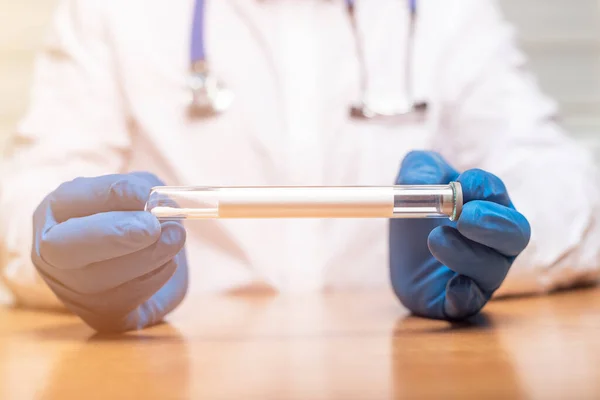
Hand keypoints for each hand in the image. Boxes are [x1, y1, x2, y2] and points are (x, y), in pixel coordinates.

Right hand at [32, 172, 187, 332]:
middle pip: (65, 249)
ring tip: (175, 237)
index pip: (66, 202)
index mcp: (53, 213)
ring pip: (103, 278)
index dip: (106, 197)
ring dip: (150, 255)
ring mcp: (72, 291)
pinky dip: (157, 276)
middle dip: (113, 235)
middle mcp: (52, 255)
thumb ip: (142, 191)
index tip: (144, 196)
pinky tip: (167, 261)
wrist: (144, 264)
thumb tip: (157, 205)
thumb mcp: (136, 193)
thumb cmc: (134, 217)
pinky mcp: (102, 316)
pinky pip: (128, 299)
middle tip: (153, 228)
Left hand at [390, 151, 530, 319]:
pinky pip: (471, 304)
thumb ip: (420, 169)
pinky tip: (452, 287)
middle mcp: (494, 244)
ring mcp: (481, 275)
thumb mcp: (411, 183)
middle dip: (492, 223)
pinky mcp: (459, 301)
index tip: (461, 183)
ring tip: (435, 239)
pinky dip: (464, 295)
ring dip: (465, 253)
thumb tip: (429, 178)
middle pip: (515, 235)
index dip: (483, 187)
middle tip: (464, 216)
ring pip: (492, 269)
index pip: (496, 195)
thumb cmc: (417, 217)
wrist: (398, 259)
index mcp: (487, 209)